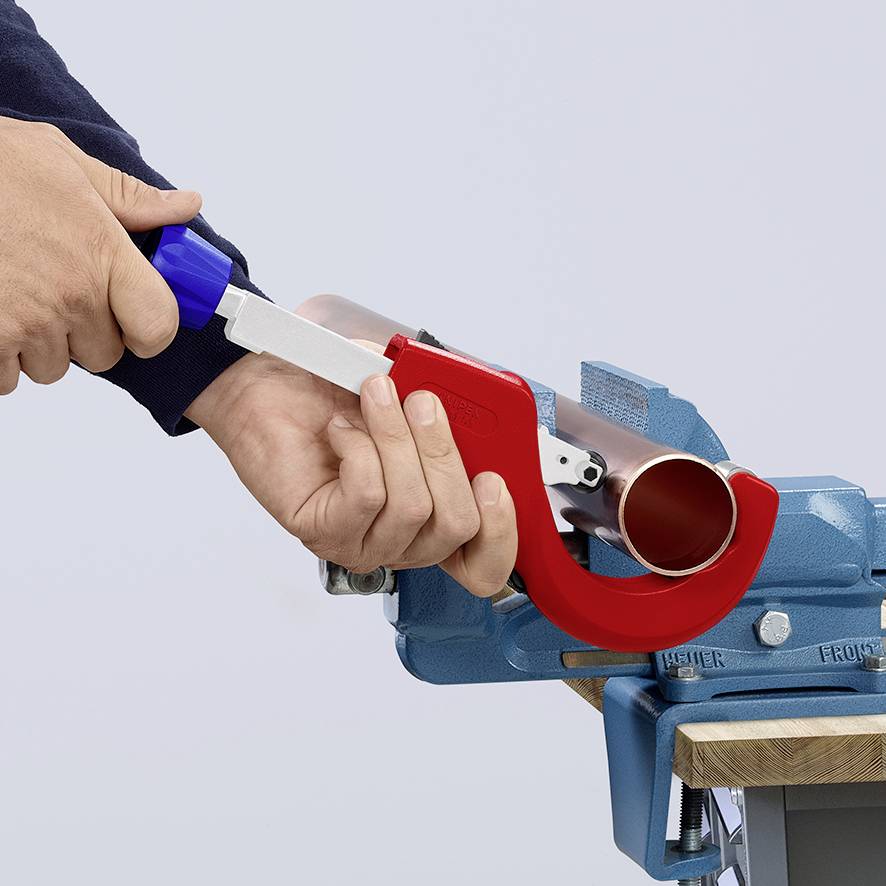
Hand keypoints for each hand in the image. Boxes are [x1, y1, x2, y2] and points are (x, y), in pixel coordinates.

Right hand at [0, 116, 201, 392]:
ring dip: (35, 344)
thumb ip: (129, 197)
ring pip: (51, 367)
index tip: (134, 318)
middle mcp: (71, 297)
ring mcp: (25, 325)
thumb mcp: (62, 161)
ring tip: (11, 294)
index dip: (149, 329)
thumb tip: (188, 206)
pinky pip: (4, 378)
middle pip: (104, 353)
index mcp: (102, 253)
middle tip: (53, 292)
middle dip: (84, 332)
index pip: (159, 325)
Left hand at [186, 353, 518, 596]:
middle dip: (445, 453)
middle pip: (458, 524)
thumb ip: (439, 399)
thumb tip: (457, 394)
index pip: (485, 561)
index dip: (502, 530)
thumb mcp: (402, 392)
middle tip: (422, 402)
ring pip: (413, 505)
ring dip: (395, 437)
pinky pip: (368, 494)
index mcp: (436, 513)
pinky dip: (359, 448)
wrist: (267, 391)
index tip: (494, 479)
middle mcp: (404, 540)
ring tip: (372, 397)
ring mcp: (364, 542)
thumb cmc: (333, 395)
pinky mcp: (325, 532)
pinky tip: (340, 430)